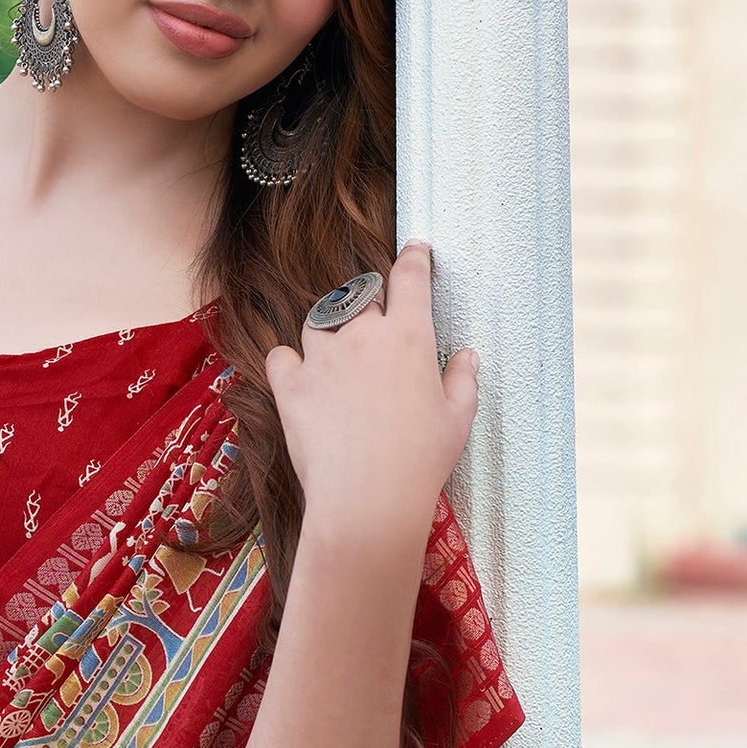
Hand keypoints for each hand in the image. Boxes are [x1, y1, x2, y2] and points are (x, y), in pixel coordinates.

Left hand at [264, 240, 478, 542]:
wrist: (367, 498)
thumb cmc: (421, 460)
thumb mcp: (458, 419)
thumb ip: (462, 379)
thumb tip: (466, 355)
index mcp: (410, 336)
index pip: (410, 278)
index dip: (413, 258)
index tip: (414, 249)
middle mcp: (363, 335)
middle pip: (360, 296)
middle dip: (367, 304)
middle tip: (373, 329)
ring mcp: (322, 357)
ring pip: (318, 320)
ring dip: (328, 330)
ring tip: (337, 357)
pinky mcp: (290, 385)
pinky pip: (281, 356)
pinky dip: (289, 362)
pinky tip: (299, 377)